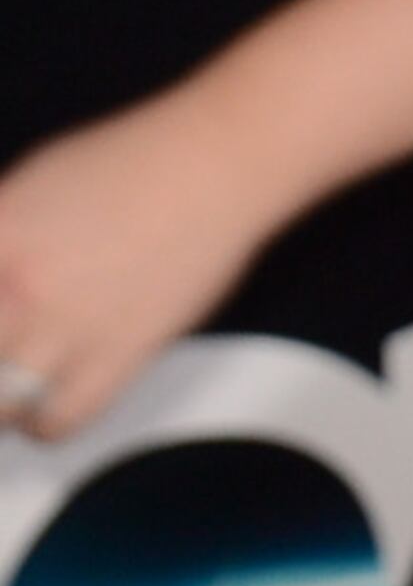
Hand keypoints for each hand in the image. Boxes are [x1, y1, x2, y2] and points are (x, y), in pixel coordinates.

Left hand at [0, 87, 278, 439]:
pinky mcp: (118, 357)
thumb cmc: (136, 160)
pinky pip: (57, 422)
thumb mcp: (32, 181)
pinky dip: (42, 425)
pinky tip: (45, 405)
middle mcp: (22, 286)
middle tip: (3, 351)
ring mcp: (69, 325)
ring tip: (10, 386)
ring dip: (1, 400)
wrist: (218, 162)